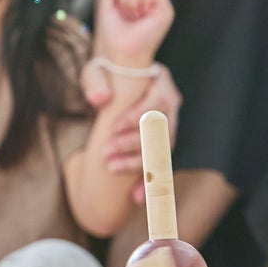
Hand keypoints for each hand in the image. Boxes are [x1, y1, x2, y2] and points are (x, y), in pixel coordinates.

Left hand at [79, 60, 182, 202]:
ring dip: (138, 163)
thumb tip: (100, 99)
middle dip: (133, 142)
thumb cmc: (107, 71)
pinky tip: (135, 197)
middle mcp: (171, 104)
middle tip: (106, 150)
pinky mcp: (161, 144)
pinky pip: (160, 166)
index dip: (139, 115)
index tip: (115, 125)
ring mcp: (169, 125)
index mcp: (161, 81)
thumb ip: (96, 81)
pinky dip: (149, 182)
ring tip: (112, 168)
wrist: (116, 78)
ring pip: (161, 149)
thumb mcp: (98, 69)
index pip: (158, 101)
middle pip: (161, 129)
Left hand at [92, 0, 174, 69]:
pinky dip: (141, 2)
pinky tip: (141, 15)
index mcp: (137, 0)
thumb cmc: (114, 33)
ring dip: (130, 0)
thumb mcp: (108, 5)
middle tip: (126, 13)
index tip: (118, 8)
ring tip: (133, 16)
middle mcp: (149, 2)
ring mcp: (158, 5)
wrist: (121, 50)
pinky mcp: (166, 11)